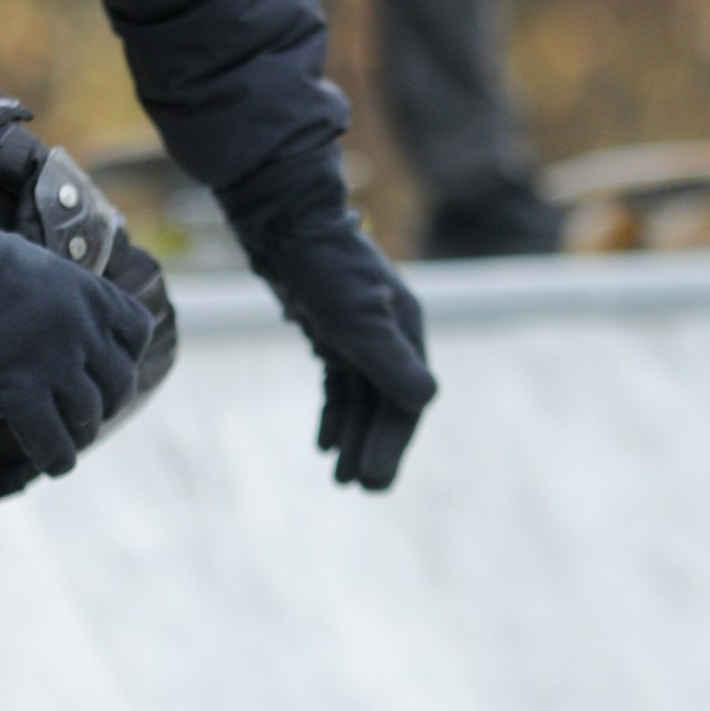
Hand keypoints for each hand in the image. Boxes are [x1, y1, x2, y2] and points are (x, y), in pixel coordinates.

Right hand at [0, 183, 153, 476]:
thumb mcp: (39, 267)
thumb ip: (63, 302)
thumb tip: (65, 340)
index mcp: (91, 292)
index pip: (138, 332)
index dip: (126, 356)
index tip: (106, 370)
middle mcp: (84, 328)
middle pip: (120, 383)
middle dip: (106, 404)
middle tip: (85, 413)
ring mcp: (54, 361)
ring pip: (87, 416)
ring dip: (77, 432)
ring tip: (64, 439)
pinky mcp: (18, 390)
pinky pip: (51, 441)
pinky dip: (55, 459)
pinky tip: (51, 464)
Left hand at [234, 197, 435, 490]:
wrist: (284, 221)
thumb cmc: (324, 267)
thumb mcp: (357, 318)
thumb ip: (388, 360)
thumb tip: (425, 402)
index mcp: (405, 331)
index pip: (407, 400)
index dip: (392, 443)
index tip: (373, 480)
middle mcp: (390, 333)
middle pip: (387, 403)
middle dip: (374, 446)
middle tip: (359, 490)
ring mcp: (360, 331)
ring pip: (361, 397)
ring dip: (352, 435)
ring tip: (338, 477)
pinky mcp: (331, 328)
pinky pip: (340, 382)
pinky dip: (334, 411)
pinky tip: (323, 442)